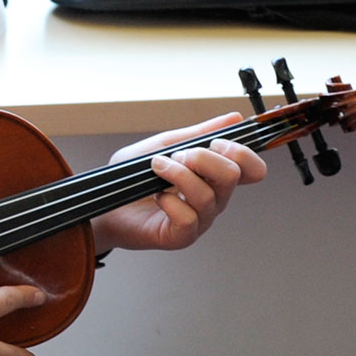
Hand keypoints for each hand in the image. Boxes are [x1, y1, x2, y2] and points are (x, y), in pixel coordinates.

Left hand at [92, 112, 266, 251]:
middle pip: (233, 176)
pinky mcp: (181, 237)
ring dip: (179, 174)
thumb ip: (199, 133)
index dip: (243, 153)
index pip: (252, 169)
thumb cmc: (132, 176)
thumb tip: (234, 118)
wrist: (103, 201)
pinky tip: (157, 196)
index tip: (218, 142)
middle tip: (180, 154)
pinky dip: (171, 202)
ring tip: (158, 168)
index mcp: (214, 177)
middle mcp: (213, 199)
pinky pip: (189, 219)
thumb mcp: (165, 145)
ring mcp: (199, 220)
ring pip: (209, 196)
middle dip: (204, 157)